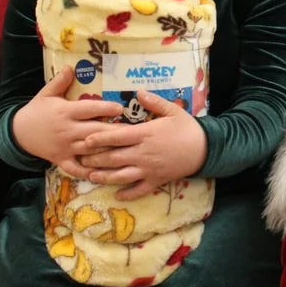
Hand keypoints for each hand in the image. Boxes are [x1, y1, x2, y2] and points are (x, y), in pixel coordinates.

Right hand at [12, 66, 123, 178]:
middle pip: (93, 130)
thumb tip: (71, 66)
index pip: (87, 109)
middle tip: (133, 131)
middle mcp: (67, 130)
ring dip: (107, 151)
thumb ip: (60, 81)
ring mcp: (65, 147)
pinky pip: (76, 168)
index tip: (120, 108)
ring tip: (126, 150)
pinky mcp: (61, 160)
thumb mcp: (46, 94)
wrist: (18, 133)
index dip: (104, 108)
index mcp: (65, 112)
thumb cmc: (37, 111)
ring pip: (89, 150)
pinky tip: (104, 173)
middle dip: (113, 131)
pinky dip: (88, 172)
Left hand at [79, 90, 207, 199]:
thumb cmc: (187, 128)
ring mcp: (148, 169)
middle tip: (80, 158)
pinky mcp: (156, 181)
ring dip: (104, 177)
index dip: (99, 138)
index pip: (117, 137)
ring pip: (121, 176)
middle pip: (113, 158)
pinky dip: (127, 193)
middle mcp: (143, 153)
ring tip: (91, 176)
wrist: (205, 149)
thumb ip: (154, 102)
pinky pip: (138, 190)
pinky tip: (116, 194)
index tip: (85, 139)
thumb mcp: (173, 110)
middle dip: (95, 159)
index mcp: (145, 134)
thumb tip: (138, 91)